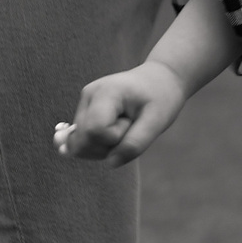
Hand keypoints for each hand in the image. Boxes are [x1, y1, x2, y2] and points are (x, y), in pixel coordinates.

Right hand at [54, 62, 188, 168]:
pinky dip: (99, 144)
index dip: (114, 138)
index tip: (133, 123)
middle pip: (83, 141)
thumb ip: (135, 144)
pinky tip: (114, 131)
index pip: (95, 130)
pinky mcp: (84, 111)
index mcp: (106, 92)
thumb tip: (111, 162)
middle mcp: (89, 95)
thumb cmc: (161, 98)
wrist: (159, 80)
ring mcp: (84, 103)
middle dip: (108, 145)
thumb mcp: (157, 121)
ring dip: (104, 147)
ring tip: (124, 126)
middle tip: (130, 126)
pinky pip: (82, 142)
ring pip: (79, 145)